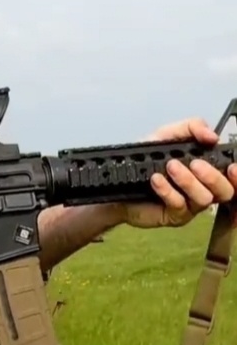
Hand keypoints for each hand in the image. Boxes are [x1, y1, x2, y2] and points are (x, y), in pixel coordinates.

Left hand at [122, 117, 236, 228]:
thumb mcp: (166, 135)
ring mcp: (189, 205)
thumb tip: (212, 136)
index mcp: (207, 171)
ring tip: (169, 167)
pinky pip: (179, 205)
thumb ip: (190, 128)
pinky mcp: (173, 216)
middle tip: (193, 163)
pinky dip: (168, 190)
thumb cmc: (145, 160)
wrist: (118, 180)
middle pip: (225, 191)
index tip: (232, 166)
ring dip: (188, 181)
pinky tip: (156, 180)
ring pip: (203, 199)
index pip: (232, 177)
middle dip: (212, 176)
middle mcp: (203, 189)